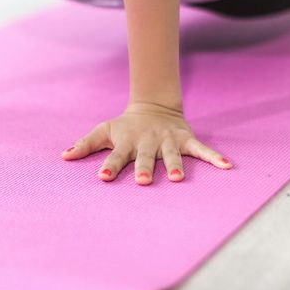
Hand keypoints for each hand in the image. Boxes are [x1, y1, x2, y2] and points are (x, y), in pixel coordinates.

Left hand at [60, 101, 231, 184]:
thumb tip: (63, 156)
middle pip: (145, 157)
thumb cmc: (125, 126)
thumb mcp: (104, 131)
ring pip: (172, 155)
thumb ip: (85, 144)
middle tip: (142, 181)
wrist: (153, 107)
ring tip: (178, 179)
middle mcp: (147, 142)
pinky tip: (227, 167)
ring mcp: (168, 141)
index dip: (109, 165)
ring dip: (176, 165)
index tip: (103, 177)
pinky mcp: (185, 140)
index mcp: (127, 142)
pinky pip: (201, 150)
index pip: (116, 155)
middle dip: (144, 168)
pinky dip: (214, 157)